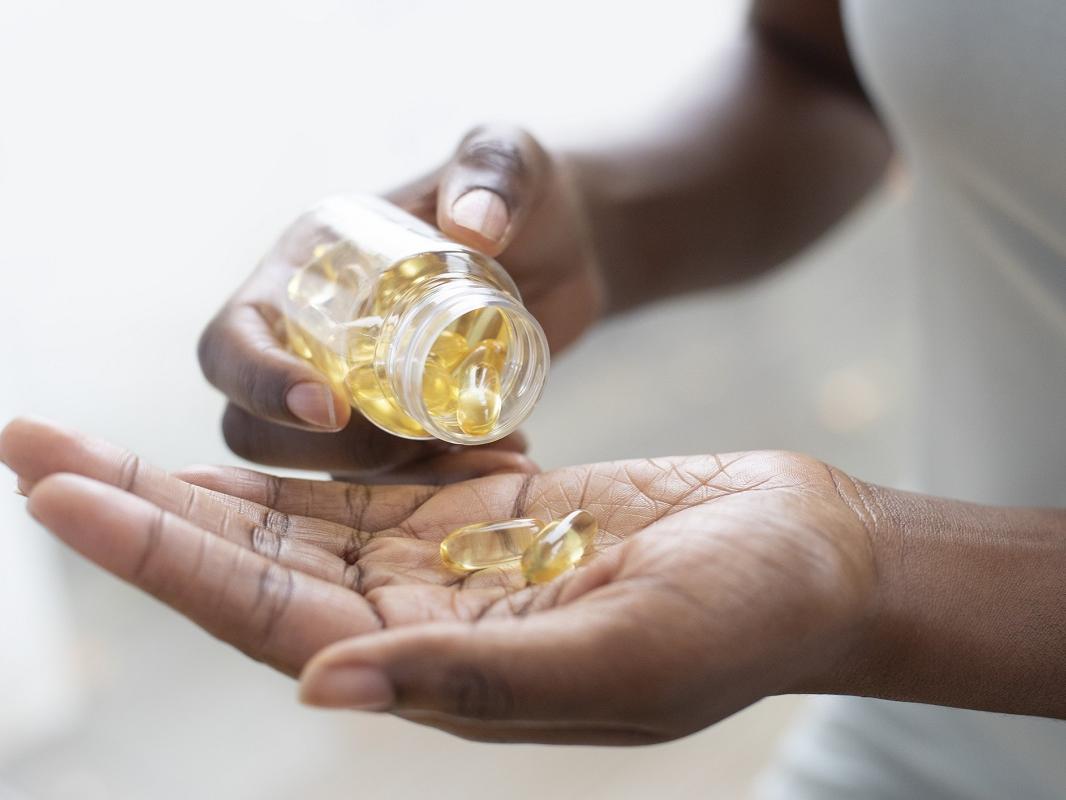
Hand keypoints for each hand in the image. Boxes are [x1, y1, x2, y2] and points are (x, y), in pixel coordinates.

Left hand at [2, 418, 874, 744]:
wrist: (804, 555)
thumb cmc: (742, 614)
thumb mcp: (622, 655)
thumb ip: (476, 675)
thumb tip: (320, 683)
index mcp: (444, 670)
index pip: (265, 615)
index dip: (157, 556)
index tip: (59, 490)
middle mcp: (425, 622)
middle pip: (250, 565)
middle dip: (138, 509)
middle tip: (28, 446)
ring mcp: (451, 563)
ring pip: (292, 522)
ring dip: (193, 482)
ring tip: (95, 441)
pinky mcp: (483, 510)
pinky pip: (363, 485)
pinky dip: (293, 460)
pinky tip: (234, 437)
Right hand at [198, 125, 601, 478]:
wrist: (568, 248)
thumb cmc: (523, 193)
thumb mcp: (511, 162)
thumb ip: (494, 174)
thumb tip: (474, 227)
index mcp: (304, 269)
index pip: (232, 341)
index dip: (259, 383)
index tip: (332, 409)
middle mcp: (312, 335)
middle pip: (259, 427)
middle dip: (334, 452)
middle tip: (425, 441)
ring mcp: (356, 387)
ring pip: (329, 466)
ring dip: (399, 479)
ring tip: (489, 454)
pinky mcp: (402, 426)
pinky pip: (394, 479)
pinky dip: (443, 484)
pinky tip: (508, 457)